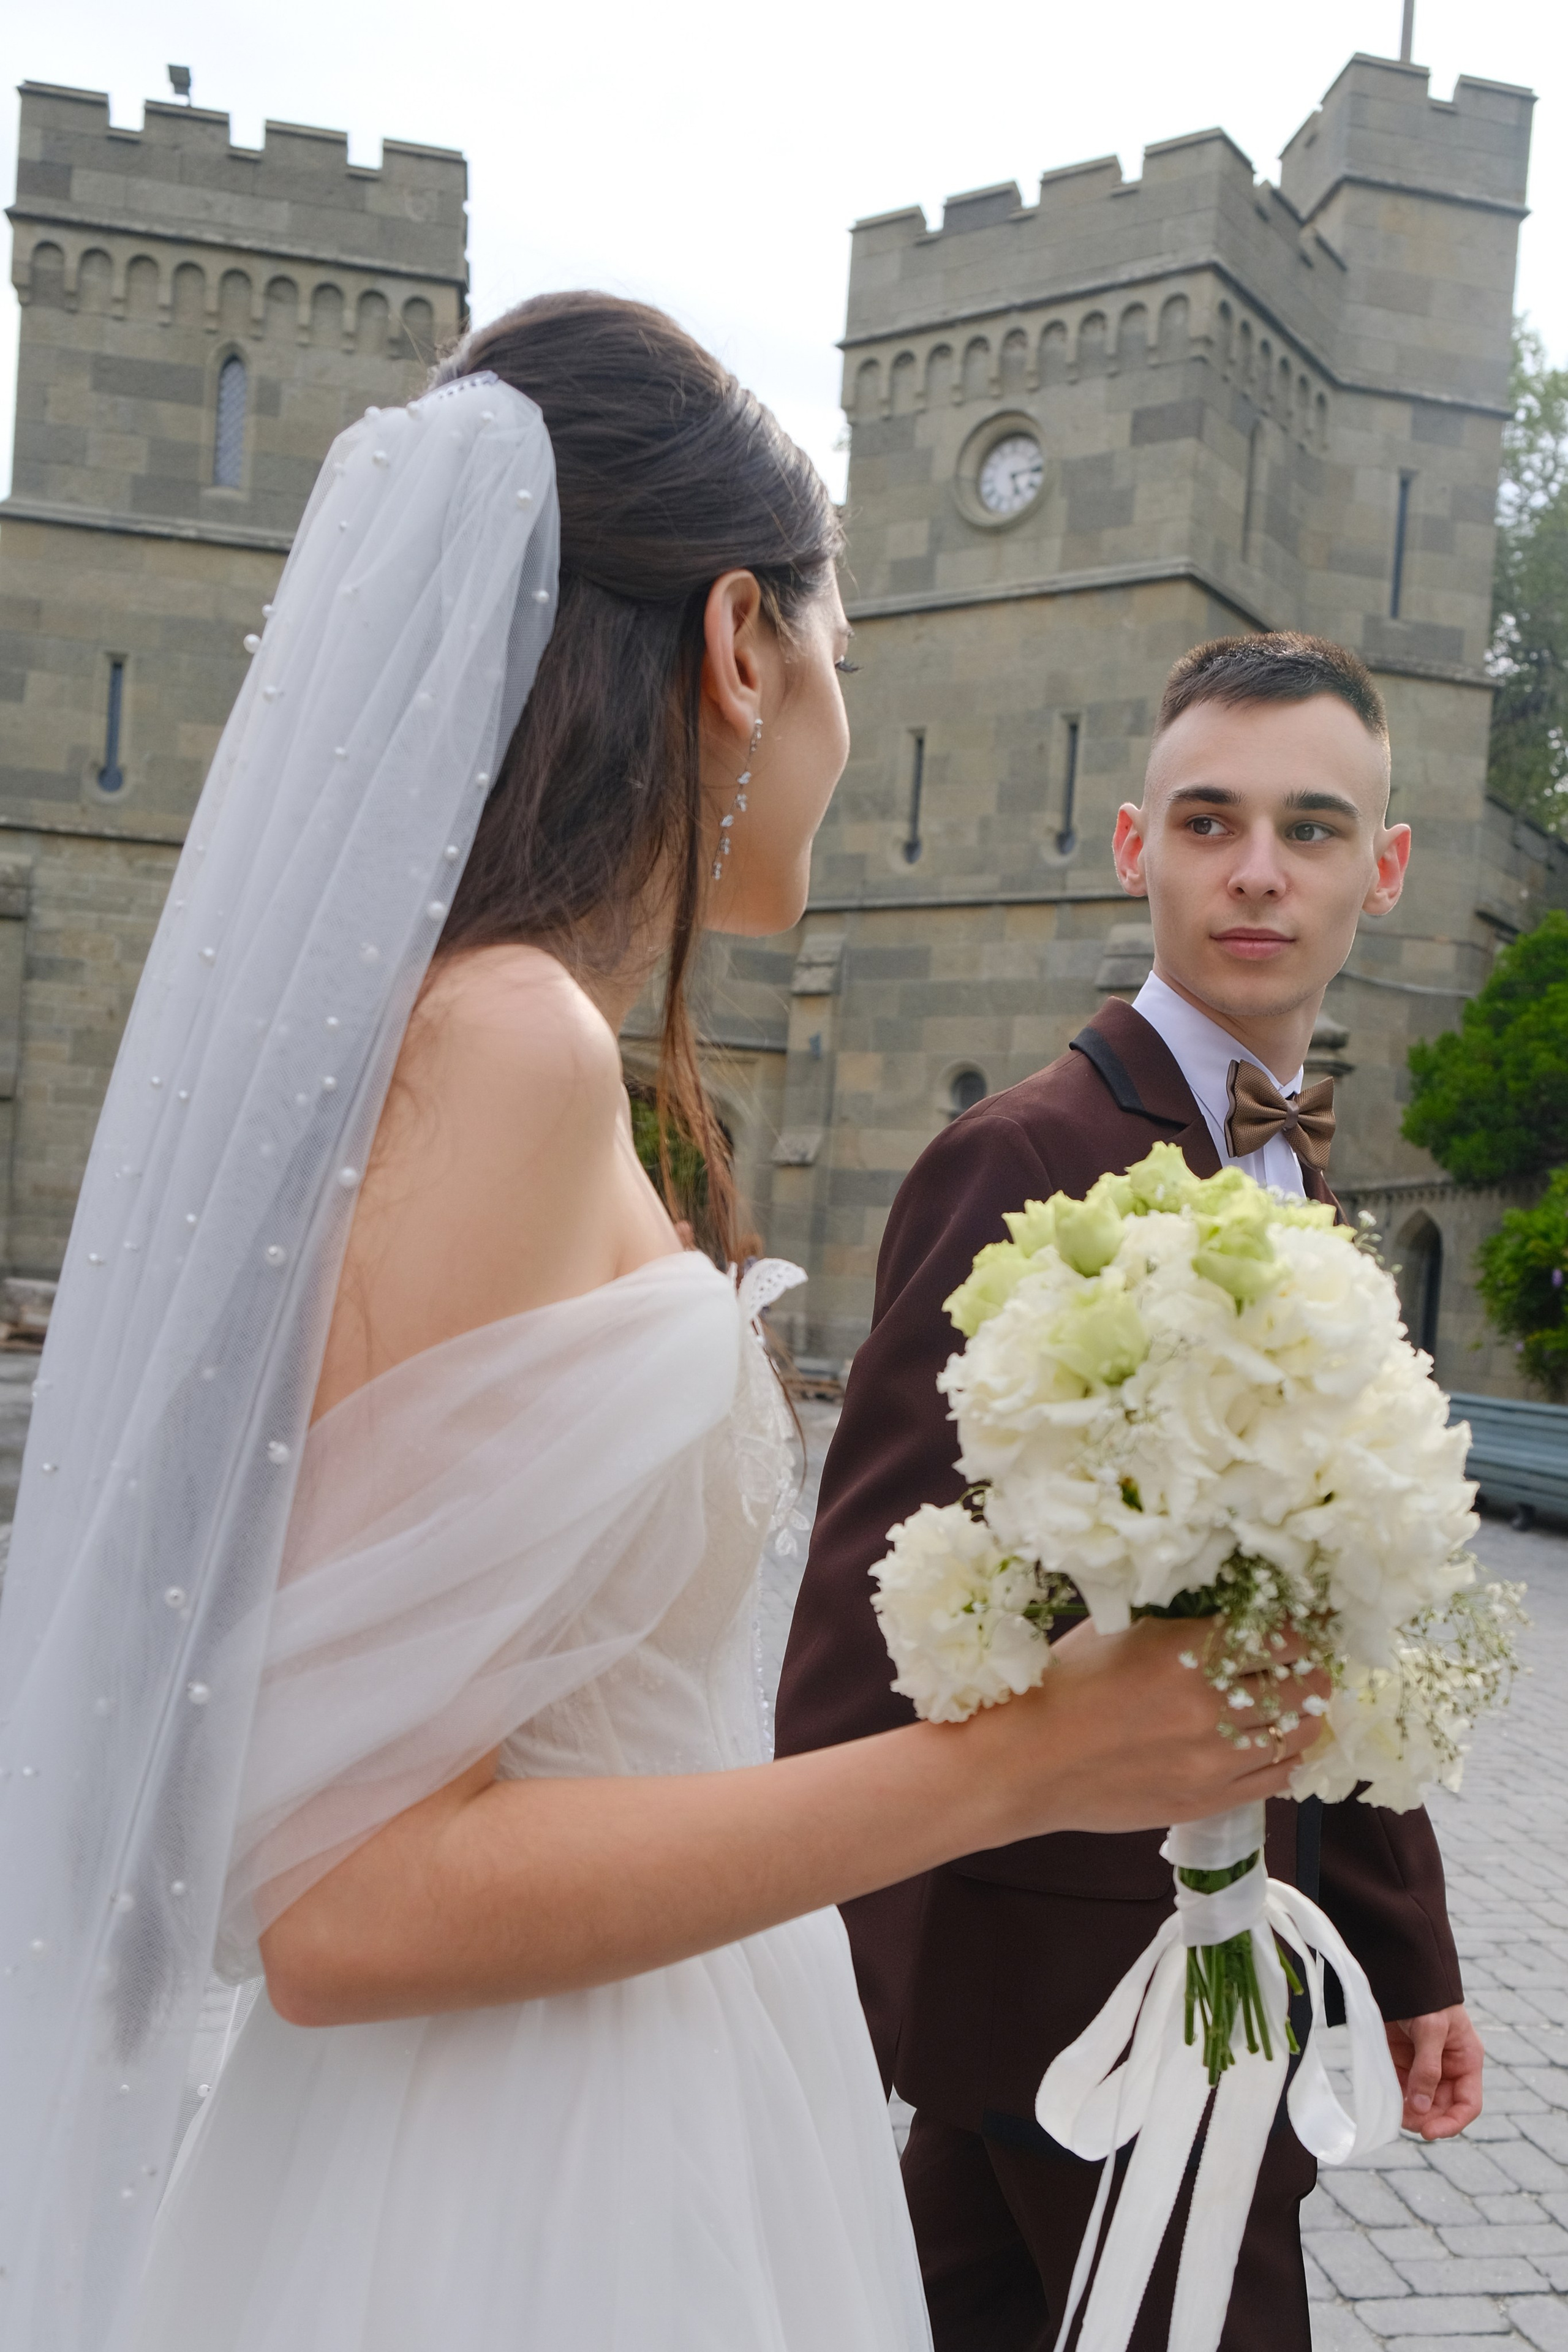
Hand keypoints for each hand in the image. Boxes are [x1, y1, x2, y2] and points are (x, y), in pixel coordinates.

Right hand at [967, 1615, 1332, 1844]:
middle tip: (1309, 1657)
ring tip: (1301, 1700)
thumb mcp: (1121, 1629)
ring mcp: (1214, 1762)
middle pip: (1302, 1684)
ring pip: (1298, 1734)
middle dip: (1313, 1666)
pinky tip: (1280, 1741)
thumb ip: (1181, 1621)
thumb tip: (1231, 1607)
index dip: (1304, 1625)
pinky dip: (1288, 1756)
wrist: (1025, 1762)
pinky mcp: (1207, 1802)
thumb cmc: (1063, 1684)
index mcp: (1188, 1653)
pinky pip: (1276, 1779)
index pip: (1283, 1634)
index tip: (1308, 1618)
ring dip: (1307, 1712)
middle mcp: (1212, 1707)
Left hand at [1385, 2005, 1483, 2138]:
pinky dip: (1395, 2098)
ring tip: (1394, 2113)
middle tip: (1404, 2122)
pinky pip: (1402, 2089)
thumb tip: (1421, 2107)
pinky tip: (1387, 2101)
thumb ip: (1428, 2068)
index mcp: (1466, 2061)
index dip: (1452, 2123)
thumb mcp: (1431, 2029)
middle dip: (1426, 2118)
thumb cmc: (1426, 1997)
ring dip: (1409, 2112)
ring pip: (1421, 2102)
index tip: (1430, 2132)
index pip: (1468, 2104)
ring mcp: (1425, 2066)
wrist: (1399, 1973)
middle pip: (1442, 2107)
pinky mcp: (1403, 2061)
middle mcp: (1448, 2068)